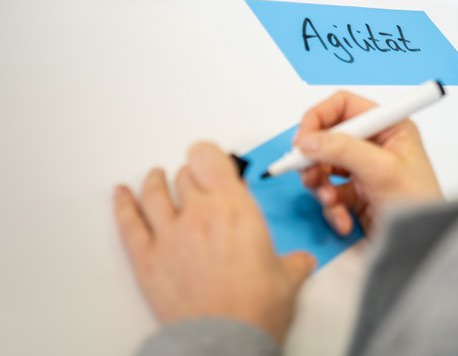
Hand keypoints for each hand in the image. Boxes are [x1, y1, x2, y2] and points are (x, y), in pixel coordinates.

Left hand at [113, 142, 314, 343]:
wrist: (226, 342)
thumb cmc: (255, 309)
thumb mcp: (287, 278)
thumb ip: (292, 263)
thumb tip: (300, 264)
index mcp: (235, 208)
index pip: (210, 157)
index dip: (210, 155)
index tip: (215, 161)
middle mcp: (199, 214)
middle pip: (184, 175)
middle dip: (191, 175)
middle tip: (196, 180)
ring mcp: (169, 236)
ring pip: (154, 193)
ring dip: (155, 182)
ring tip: (157, 177)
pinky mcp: (146, 260)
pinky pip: (129, 222)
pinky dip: (123, 205)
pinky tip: (122, 195)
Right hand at [296, 91, 442, 236]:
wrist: (425, 246)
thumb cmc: (420, 205)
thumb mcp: (382, 170)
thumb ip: (344, 150)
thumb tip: (309, 139)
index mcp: (389, 127)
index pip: (344, 106)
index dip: (319, 118)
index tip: (302, 141)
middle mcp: (376, 144)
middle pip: (328, 137)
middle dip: (315, 158)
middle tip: (309, 175)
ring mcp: (365, 170)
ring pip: (324, 166)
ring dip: (320, 185)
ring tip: (329, 200)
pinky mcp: (358, 195)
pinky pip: (330, 193)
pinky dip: (331, 208)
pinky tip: (343, 220)